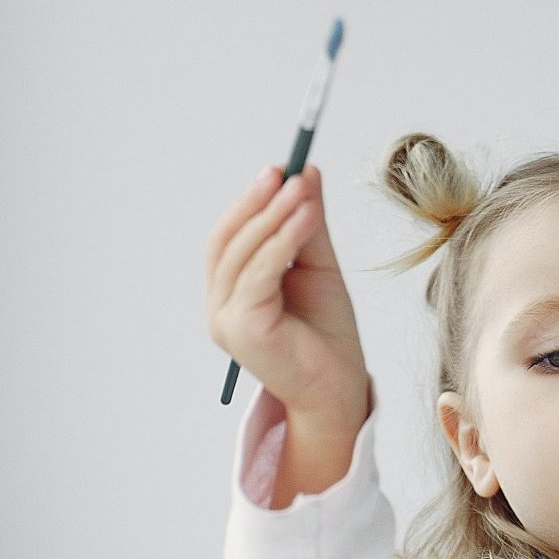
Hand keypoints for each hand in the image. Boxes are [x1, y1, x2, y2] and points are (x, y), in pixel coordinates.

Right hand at [207, 166, 368, 427]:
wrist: (340, 388)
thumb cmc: (327, 334)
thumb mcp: (317, 266)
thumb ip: (307, 224)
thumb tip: (306, 173)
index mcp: (230, 294)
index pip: (228, 239)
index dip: (250, 202)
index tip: (279, 169)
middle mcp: (219, 308)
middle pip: (227, 242)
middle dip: (257, 202)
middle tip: (286, 170)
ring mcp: (225, 322)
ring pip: (242, 255)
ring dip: (273, 216)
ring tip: (302, 189)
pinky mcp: (242, 331)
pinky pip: (258, 275)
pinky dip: (282, 241)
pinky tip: (306, 217)